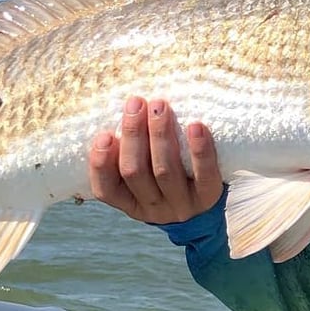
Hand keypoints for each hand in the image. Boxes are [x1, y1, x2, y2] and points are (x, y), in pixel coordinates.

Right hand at [89, 96, 223, 224]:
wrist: (209, 199)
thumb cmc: (167, 173)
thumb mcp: (144, 171)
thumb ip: (129, 150)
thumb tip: (122, 110)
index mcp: (130, 202)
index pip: (105, 189)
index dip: (100, 163)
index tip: (104, 134)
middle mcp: (153, 207)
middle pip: (134, 172)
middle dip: (133, 134)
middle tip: (136, 103)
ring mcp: (181, 204)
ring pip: (165, 171)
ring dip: (160, 134)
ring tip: (159, 106)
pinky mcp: (208, 196)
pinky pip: (204, 174)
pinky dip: (199, 150)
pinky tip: (195, 126)